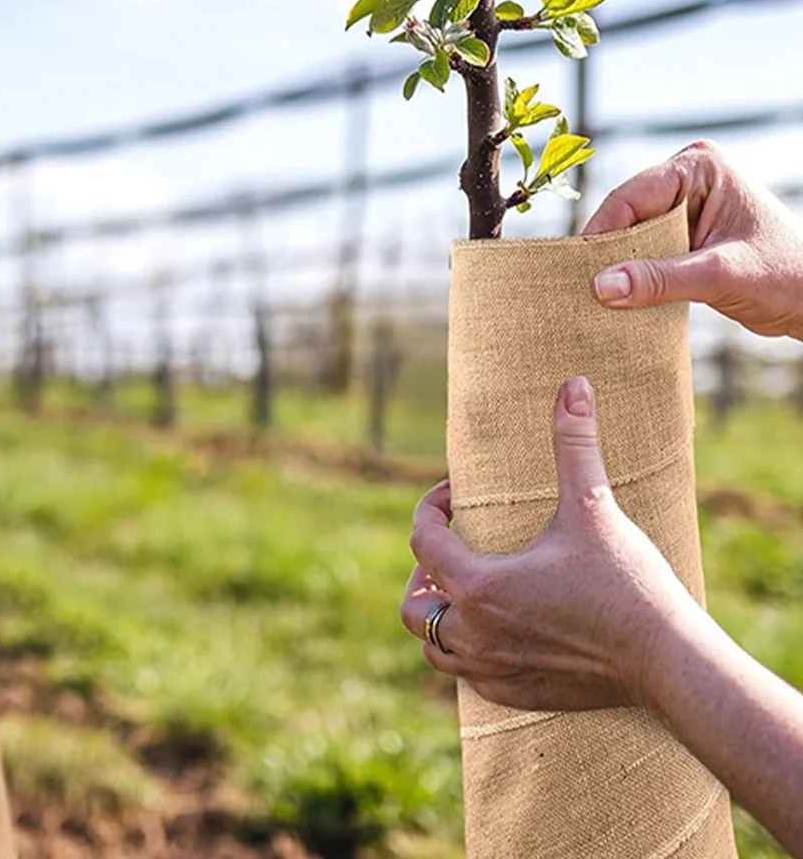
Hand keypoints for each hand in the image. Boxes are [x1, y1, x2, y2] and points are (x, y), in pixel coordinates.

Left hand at [399, 377, 699, 712]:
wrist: (668, 660)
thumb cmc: (625, 582)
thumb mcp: (592, 507)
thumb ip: (574, 444)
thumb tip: (573, 385)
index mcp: (478, 586)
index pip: (422, 541)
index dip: (429, 508)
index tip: (451, 494)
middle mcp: (474, 634)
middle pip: (413, 606)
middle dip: (421, 572)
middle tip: (451, 548)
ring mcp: (494, 670)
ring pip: (435, 649)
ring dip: (440, 616)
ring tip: (463, 589)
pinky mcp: (518, 694)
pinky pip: (468, 678)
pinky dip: (467, 651)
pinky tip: (494, 629)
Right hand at [583, 140, 802, 341]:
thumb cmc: (786, 275)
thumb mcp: (720, 275)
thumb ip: (661, 279)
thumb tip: (600, 287)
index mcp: (700, 167)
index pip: (630, 197)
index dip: (601, 235)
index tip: (578, 273)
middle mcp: (687, 180)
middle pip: (624, 217)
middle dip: (605, 254)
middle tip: (577, 290)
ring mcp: (683, 209)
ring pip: (629, 238)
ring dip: (615, 269)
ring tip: (593, 300)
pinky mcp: (681, 237)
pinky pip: (642, 254)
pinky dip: (631, 278)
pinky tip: (617, 301)